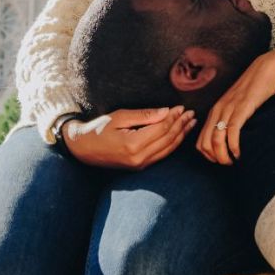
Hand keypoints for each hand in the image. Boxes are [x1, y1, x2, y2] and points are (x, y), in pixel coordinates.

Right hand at [65, 106, 195, 169]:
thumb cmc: (98, 129)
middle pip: (168, 139)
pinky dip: (172, 144)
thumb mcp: (120, 117)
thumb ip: (144, 115)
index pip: (161, 129)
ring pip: (167, 149)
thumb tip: (166, 111)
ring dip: (180, 135)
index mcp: (133, 144)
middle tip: (191, 113)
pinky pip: (161, 155)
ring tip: (190, 123)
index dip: (173, 117)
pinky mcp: (140, 167)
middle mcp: (139, 158)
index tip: (182, 107)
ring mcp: (140, 165)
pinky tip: (179, 135)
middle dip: (181, 125)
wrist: (82, 149)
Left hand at [198, 47, 274, 164]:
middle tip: (228, 164)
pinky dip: (233, 147)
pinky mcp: (242, 108)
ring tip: (233, 161)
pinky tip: (239, 153)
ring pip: (216, 140)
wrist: (267, 69)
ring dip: (223, 156)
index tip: (221, 160)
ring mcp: (229, 109)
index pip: (200, 140)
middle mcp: (218, 110)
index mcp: (215, 110)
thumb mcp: (238, 104)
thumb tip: (232, 137)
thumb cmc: (255, 89)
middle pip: (205, 143)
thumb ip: (231, 117)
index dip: (208, 156)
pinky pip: (232, 131)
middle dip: (214, 159)